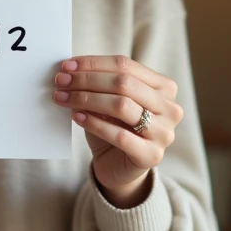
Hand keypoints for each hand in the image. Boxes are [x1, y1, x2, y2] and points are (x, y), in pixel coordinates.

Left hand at [53, 55, 182, 207]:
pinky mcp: (152, 155)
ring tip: (63, 98)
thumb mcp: (108, 100)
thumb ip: (98, 83)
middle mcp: (169, 108)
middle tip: (61, 81)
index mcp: (163, 87)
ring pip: (121, 106)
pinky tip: (76, 117)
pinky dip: (94, 123)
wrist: (119, 167)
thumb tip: (69, 69)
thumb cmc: (114, 127)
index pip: (125, 65)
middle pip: (124, 83)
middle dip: (87, 80)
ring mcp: (164, 132)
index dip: (93, 63)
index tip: (66, 66)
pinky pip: (119, 135)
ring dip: (86, 99)